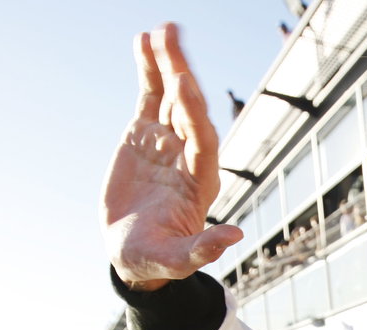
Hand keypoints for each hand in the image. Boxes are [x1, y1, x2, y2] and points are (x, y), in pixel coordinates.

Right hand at [103, 23, 243, 290]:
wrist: (131, 253)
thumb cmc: (156, 260)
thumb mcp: (176, 261)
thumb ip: (202, 249)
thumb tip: (235, 236)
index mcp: (200, 181)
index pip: (202, 140)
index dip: (194, 112)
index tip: (183, 83)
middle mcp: (188, 155)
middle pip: (189, 109)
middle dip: (182, 75)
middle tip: (172, 39)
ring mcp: (166, 141)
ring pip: (170, 96)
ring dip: (168, 63)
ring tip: (161, 30)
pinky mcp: (144, 134)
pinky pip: (150, 96)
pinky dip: (148, 70)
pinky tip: (143, 41)